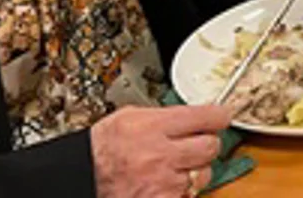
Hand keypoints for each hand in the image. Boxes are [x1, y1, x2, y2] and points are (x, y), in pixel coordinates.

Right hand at [91, 103, 232, 197]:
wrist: (81, 175)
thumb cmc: (102, 147)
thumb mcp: (130, 117)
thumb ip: (165, 115)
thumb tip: (195, 114)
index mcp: (152, 126)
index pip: (207, 117)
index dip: (219, 116)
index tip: (221, 117)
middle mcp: (160, 155)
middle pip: (211, 146)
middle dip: (208, 143)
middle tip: (198, 143)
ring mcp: (162, 182)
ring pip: (204, 174)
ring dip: (196, 170)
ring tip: (176, 166)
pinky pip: (188, 195)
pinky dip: (182, 190)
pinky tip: (168, 183)